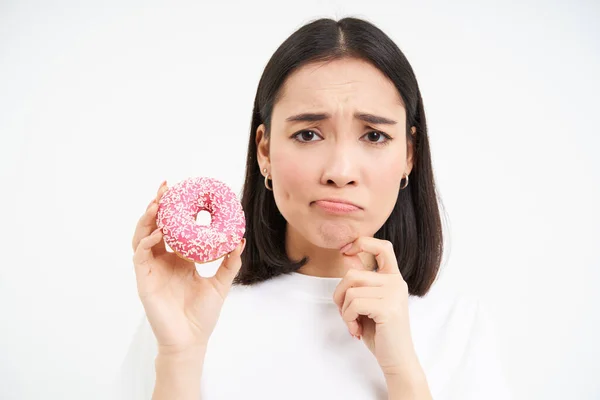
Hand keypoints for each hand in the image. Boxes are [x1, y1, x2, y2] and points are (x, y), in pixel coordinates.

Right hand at [131, 181, 245, 355]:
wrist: (191, 340)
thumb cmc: (203, 314)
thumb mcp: (220, 283)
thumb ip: (229, 262)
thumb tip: (240, 239)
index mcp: (178, 258)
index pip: (173, 228)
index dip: (174, 209)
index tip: (181, 190)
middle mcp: (163, 260)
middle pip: (154, 226)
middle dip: (157, 205)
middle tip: (165, 187)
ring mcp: (152, 269)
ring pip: (142, 236)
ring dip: (147, 219)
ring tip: (156, 204)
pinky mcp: (144, 280)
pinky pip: (140, 256)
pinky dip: (146, 242)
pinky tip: (157, 233)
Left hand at [332, 237, 421, 377]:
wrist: (397, 360)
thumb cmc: (380, 333)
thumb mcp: (368, 303)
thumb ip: (361, 283)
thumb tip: (348, 258)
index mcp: (393, 279)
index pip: (383, 247)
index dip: (363, 242)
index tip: (346, 250)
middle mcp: (396, 282)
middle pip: (352, 274)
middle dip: (340, 295)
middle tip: (346, 314)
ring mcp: (393, 293)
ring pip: (350, 290)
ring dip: (344, 310)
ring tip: (354, 323)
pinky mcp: (388, 307)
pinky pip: (353, 304)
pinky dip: (347, 318)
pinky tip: (356, 329)